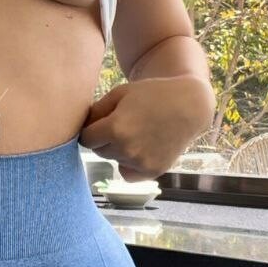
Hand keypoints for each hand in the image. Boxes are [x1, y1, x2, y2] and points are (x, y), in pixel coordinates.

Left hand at [78, 76, 213, 181]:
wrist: (188, 106)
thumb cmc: (151, 94)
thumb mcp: (120, 93)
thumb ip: (95, 111)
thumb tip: (79, 127)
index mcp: (115, 128)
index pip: (86, 138)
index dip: (90, 129)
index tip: (98, 123)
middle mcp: (127, 149)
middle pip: (99, 150)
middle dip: (103, 139)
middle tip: (122, 124)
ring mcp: (141, 163)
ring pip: (114, 160)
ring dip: (118, 150)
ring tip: (137, 132)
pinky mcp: (152, 172)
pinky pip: (126, 173)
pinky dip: (129, 164)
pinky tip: (141, 147)